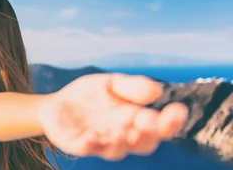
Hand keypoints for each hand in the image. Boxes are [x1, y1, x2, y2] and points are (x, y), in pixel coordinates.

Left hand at [38, 73, 187, 160]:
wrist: (57, 103)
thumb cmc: (90, 96)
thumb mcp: (112, 84)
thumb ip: (132, 87)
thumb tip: (157, 91)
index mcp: (135, 120)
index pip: (159, 127)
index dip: (171, 122)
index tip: (177, 110)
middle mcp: (121, 135)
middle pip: (143, 144)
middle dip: (148, 135)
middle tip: (149, 123)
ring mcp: (100, 142)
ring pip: (116, 150)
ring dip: (121, 142)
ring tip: (121, 131)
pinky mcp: (78, 144)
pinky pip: (87, 148)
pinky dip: (91, 144)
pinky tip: (91, 136)